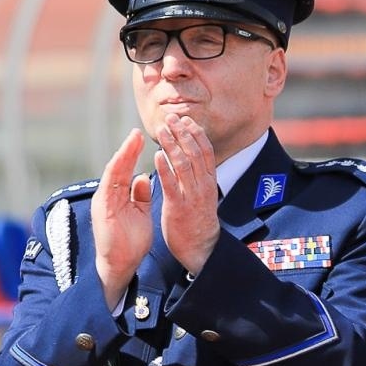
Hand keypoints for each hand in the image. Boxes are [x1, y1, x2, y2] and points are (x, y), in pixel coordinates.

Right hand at [92, 128, 154, 308]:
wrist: (120, 264)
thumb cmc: (130, 241)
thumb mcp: (139, 213)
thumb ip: (140, 196)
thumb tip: (143, 177)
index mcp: (117, 196)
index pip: (124, 170)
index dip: (132, 153)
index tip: (141, 138)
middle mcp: (107, 195)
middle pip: (117, 166)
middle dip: (127, 149)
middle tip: (137, 132)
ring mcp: (103, 201)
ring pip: (112, 172)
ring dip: (122, 155)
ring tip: (132, 140)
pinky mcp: (103, 208)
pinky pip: (110, 186)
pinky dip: (117, 171)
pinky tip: (125, 160)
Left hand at [154, 114, 219, 275]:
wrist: (201, 249)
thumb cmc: (197, 220)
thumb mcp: (200, 195)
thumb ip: (196, 178)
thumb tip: (189, 159)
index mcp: (208, 182)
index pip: (205, 152)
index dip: (196, 134)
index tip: (186, 120)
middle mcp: (203, 186)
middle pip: (195, 154)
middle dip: (183, 133)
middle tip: (171, 117)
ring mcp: (192, 196)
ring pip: (184, 165)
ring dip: (172, 145)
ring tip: (162, 129)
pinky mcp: (179, 207)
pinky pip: (173, 185)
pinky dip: (165, 169)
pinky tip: (157, 155)